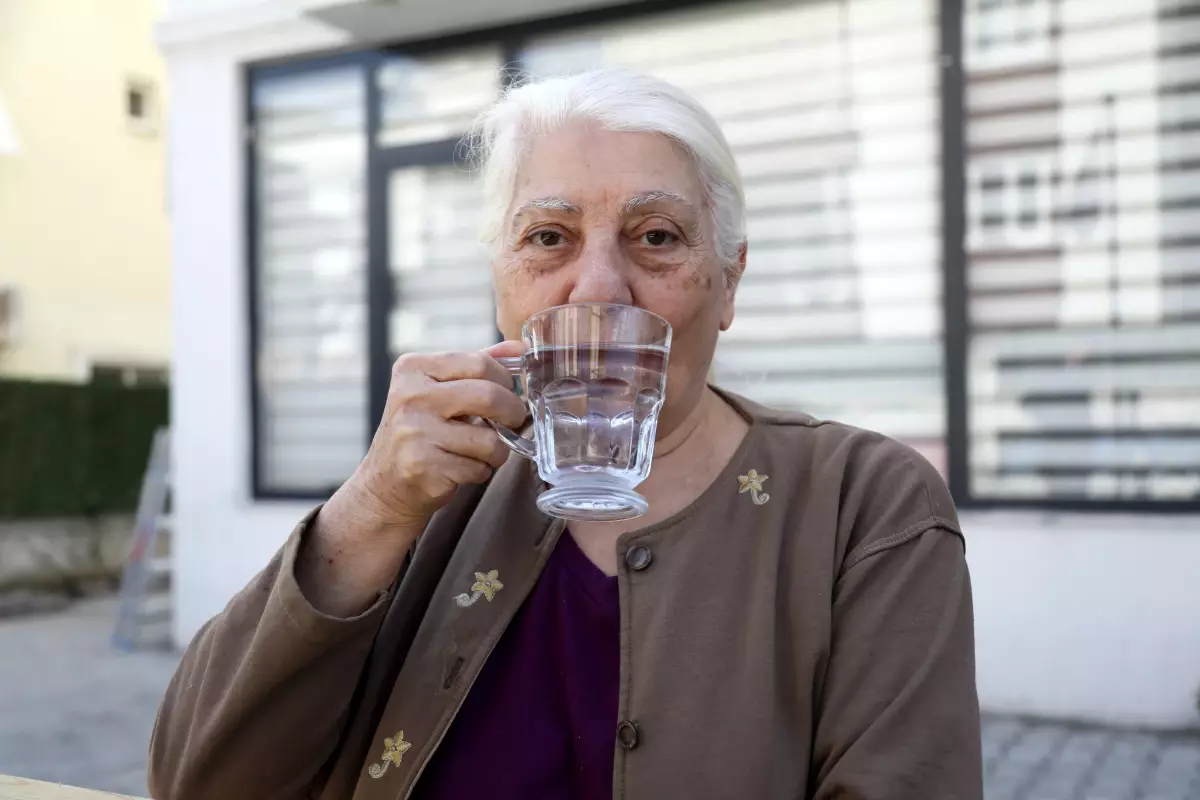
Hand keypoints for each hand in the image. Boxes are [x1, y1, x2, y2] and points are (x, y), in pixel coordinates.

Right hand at [298, 341, 526, 615]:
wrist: (385, 484)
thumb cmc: (420, 432)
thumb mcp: (438, 389)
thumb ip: (476, 366)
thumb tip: (519, 347)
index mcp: (413, 369)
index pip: (480, 363)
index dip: (506, 381)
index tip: (508, 394)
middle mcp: (410, 397)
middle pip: (489, 396)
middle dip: (513, 413)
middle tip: (513, 422)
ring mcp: (414, 432)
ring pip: (489, 439)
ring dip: (497, 451)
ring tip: (482, 452)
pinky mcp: (423, 466)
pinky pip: (477, 468)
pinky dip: (480, 472)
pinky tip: (461, 469)